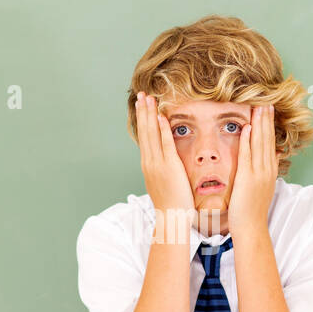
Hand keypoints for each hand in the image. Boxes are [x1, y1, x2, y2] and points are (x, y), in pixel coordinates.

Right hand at [135, 91, 195, 225]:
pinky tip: (162, 116)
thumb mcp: (163, 182)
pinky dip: (163, 129)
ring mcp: (157, 164)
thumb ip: (163, 168)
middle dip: (143, 111)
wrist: (171, 217)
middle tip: (141, 94)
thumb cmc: (171, 203)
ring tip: (148, 98)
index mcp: (148, 164)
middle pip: (144, 131)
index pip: (144, 137)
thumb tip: (164, 160)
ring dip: (150, 114)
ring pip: (152, 134)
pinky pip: (165, 144)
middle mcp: (149, 161)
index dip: (142, 120)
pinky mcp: (169, 166)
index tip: (142, 105)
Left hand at [226, 104, 277, 237]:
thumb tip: (274, 154)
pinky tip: (247, 128)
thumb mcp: (263, 186)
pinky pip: (247, 155)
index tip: (269, 110)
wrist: (251, 227)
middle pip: (267, 139)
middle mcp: (267, 169)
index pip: (271, 143)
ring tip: (259, 107)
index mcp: (270, 171)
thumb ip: (268, 169)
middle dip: (267, 120)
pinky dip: (247, 141)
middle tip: (267, 101)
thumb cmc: (252, 209)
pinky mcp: (247, 178)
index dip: (270, 126)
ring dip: (259, 124)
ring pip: (259, 144)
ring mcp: (258, 173)